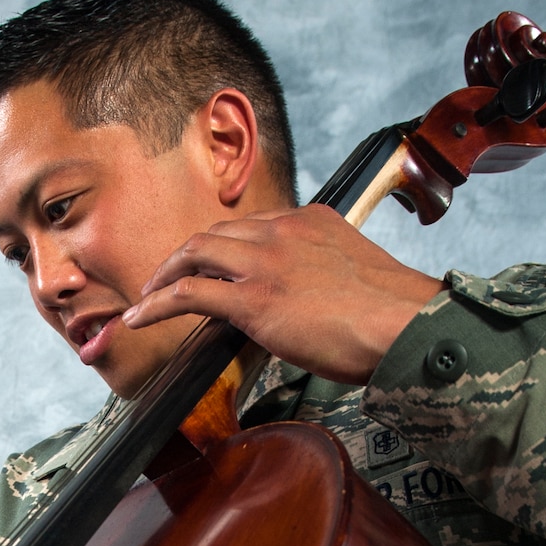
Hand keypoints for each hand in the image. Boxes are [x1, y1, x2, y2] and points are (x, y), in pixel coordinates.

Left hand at [121, 205, 442, 384]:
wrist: (407, 325)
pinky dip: (156, 304)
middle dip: (183, 255)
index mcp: (311, 220)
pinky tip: (139, 318)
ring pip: (195, 253)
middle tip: (165, 278)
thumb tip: (317, 306)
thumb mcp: (359, 278)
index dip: (223, 248)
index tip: (210, 267)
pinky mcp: (254, 298)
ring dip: (164, 275)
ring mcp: (266, 262)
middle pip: (215, 233)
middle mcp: (283, 231)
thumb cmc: (393, 316)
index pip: (252, 226)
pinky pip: (188, 293)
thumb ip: (328, 278)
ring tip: (146, 297)